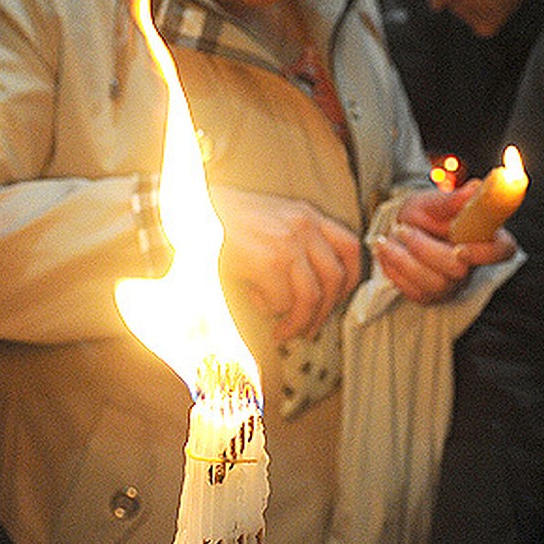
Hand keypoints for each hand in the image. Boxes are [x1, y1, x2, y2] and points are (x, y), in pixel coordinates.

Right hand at [212, 186, 361, 339]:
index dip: (350, 280)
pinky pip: (281, 301)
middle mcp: (304, 226)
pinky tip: (254, 301)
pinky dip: (269, 310)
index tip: (337, 299)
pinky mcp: (269, 262)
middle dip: (324, 311)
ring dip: (298, 322)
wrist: (192, 211)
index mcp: (307, 215)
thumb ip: (296, 242)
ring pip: (311, 297)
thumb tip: (313, 286)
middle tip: (308, 328)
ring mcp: (288, 243)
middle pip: (336, 278)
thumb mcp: (271, 218)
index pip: (350, 248)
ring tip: (283, 332)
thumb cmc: (227, 220)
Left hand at [372, 182, 515, 304]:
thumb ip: (453, 200)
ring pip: (434, 284)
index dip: (484, 253)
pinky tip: (387, 251)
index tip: (458, 247)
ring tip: (389, 237)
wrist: (400, 227)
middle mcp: (472, 266)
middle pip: (459, 270)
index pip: (502, 250)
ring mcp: (451, 284)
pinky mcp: (429, 296)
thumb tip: (475, 188)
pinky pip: (412, 291)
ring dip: (404, 258)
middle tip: (401, 228)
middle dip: (425, 249)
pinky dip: (394, 268)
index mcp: (484, 237)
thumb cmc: (424, 213)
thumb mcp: (434, 201)